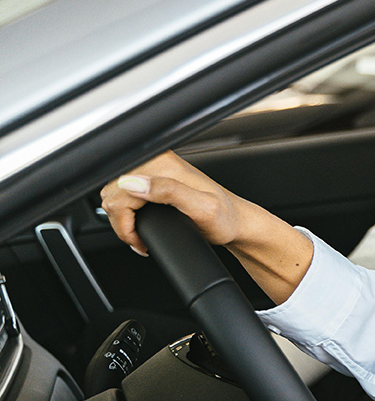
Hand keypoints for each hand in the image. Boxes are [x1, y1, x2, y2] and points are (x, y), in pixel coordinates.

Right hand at [99, 151, 313, 303]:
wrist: (235, 223)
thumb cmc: (224, 218)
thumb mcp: (201, 208)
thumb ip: (169, 192)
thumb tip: (135, 184)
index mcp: (164, 163)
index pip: (118, 189)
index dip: (123, 220)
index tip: (138, 237)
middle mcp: (157, 161)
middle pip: (112, 193)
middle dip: (121, 222)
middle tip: (141, 239)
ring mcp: (154, 170)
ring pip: (113, 195)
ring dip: (123, 220)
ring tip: (142, 234)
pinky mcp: (153, 179)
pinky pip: (123, 196)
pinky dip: (126, 215)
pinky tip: (142, 225)